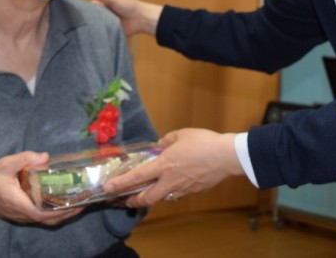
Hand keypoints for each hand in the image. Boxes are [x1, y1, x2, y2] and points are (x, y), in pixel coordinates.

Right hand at [0, 151, 82, 225]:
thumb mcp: (5, 165)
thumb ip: (24, 158)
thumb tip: (45, 156)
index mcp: (20, 204)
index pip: (43, 213)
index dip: (61, 211)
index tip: (77, 205)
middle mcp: (23, 214)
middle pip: (50, 220)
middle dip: (69, 213)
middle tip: (86, 202)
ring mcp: (23, 217)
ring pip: (47, 220)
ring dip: (64, 214)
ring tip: (79, 203)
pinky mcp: (23, 214)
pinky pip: (42, 217)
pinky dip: (55, 213)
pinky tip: (63, 203)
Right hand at [85, 0, 162, 36]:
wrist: (140, 18)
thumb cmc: (129, 5)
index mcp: (104, 4)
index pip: (91, 6)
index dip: (85, 9)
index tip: (79, 11)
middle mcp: (105, 14)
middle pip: (93, 17)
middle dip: (89, 19)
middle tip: (83, 22)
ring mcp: (108, 23)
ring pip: (97, 26)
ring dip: (95, 27)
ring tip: (89, 29)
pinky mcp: (111, 32)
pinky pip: (103, 34)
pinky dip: (100, 34)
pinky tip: (96, 35)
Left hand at [103, 129, 242, 206]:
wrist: (226, 156)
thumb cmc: (203, 142)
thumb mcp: (181, 134)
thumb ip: (167, 140)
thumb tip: (160, 145)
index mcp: (164, 165)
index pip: (137, 177)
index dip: (121, 183)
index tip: (108, 188)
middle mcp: (170, 180)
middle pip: (147, 197)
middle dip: (134, 201)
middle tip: (126, 201)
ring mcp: (183, 188)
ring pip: (163, 197)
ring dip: (153, 196)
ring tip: (149, 193)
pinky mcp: (195, 191)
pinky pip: (179, 193)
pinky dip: (173, 190)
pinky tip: (176, 184)